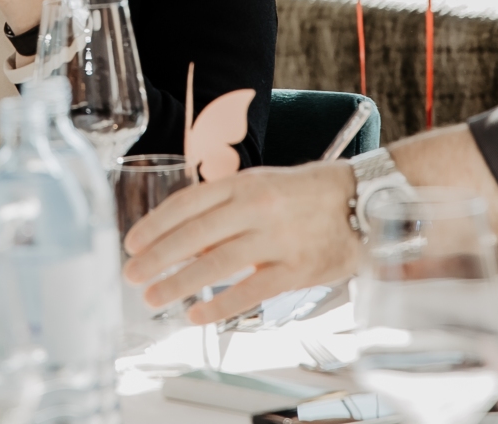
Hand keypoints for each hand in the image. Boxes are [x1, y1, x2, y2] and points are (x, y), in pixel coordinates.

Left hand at [121, 163, 362, 324]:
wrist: (365, 202)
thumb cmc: (309, 195)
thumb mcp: (262, 186)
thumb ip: (225, 209)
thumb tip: (185, 239)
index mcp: (244, 183)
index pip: (186, 203)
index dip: (154, 225)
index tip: (132, 242)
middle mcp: (256, 207)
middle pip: (194, 234)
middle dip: (157, 256)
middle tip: (132, 274)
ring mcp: (276, 238)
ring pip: (215, 263)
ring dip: (178, 282)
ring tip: (154, 297)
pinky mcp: (296, 269)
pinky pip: (250, 291)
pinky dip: (219, 305)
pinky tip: (196, 314)